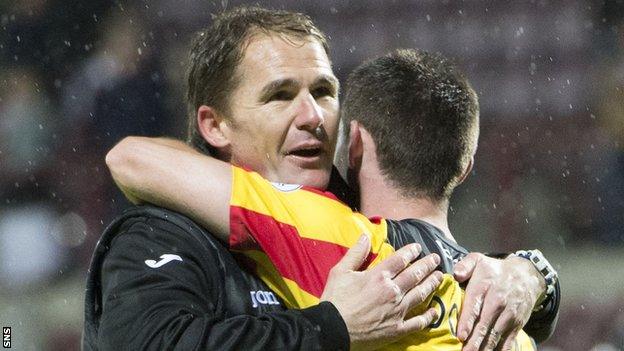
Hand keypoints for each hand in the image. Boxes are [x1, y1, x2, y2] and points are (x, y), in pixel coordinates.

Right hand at [321, 234, 442, 350]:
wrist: (333, 329)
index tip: (418, 247)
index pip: (400, 259)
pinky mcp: (397, 328)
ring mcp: (397, 311)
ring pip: (420, 294)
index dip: (411, 252)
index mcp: (378, 276)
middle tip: (436, 259)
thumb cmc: (335, 301)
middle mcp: (392, 291)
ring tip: (440, 277)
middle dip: (427, 265)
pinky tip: (434, 311)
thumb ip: (355, 253)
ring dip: (431, 284)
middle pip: (415, 274)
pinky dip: (428, 316)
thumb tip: (365, 236)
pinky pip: (418, 322)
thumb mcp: (340, 271)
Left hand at [453, 253, 545, 350]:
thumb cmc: (494, 270)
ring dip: (485, 348)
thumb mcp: (478, 260)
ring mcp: (509, 315)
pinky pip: (508, 341)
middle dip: (474, 342)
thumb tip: (455, 274)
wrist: (526, 275)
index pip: (475, 307)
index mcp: (484, 286)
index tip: (461, 335)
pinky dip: (500, 350)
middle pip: (484, 325)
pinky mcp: (517, 324)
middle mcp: (497, 302)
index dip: (467, 322)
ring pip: (495, 336)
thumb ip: (464, 265)